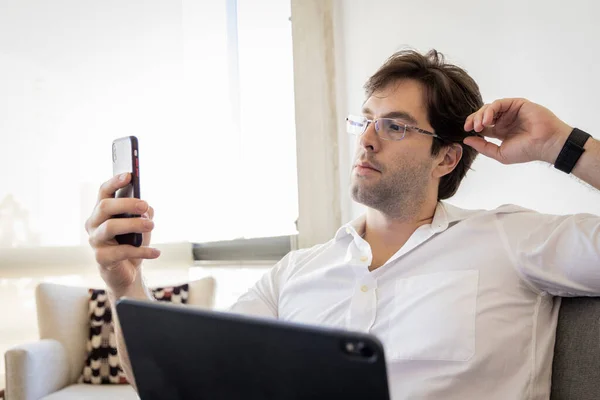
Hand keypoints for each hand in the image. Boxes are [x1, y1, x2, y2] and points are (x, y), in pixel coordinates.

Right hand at [85, 173, 159, 295]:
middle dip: (126, 203)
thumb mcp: (141, 225)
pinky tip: (156, 252)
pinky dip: (142, 251)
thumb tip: (146, 207)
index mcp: (102, 212)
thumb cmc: (132, 243)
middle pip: (105, 207)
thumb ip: (143, 213)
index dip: (114, 182)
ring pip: (110, 227)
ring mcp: (95, 242)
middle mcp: (94, 224)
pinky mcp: (101, 259)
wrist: (127, 272)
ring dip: (133, 224)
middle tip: (145, 206)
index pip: (104, 192)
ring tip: (152, 225)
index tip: (129, 175)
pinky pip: (121, 252)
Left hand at [463, 98, 572, 164]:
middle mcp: (505, 120)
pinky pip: (499, 103)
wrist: (545, 144)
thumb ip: (483, 147)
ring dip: (480, 115)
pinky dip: (490, 110)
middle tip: (469, 127)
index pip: (482, 125)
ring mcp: (511, 111)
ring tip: (479, 125)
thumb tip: (466, 140)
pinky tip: (487, 120)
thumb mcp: (499, 153)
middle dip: (474, 119)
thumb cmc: (526, 151)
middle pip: (483, 115)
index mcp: (500, 132)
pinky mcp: (517, 104)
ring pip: (489, 108)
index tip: (466, 131)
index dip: (472, 126)